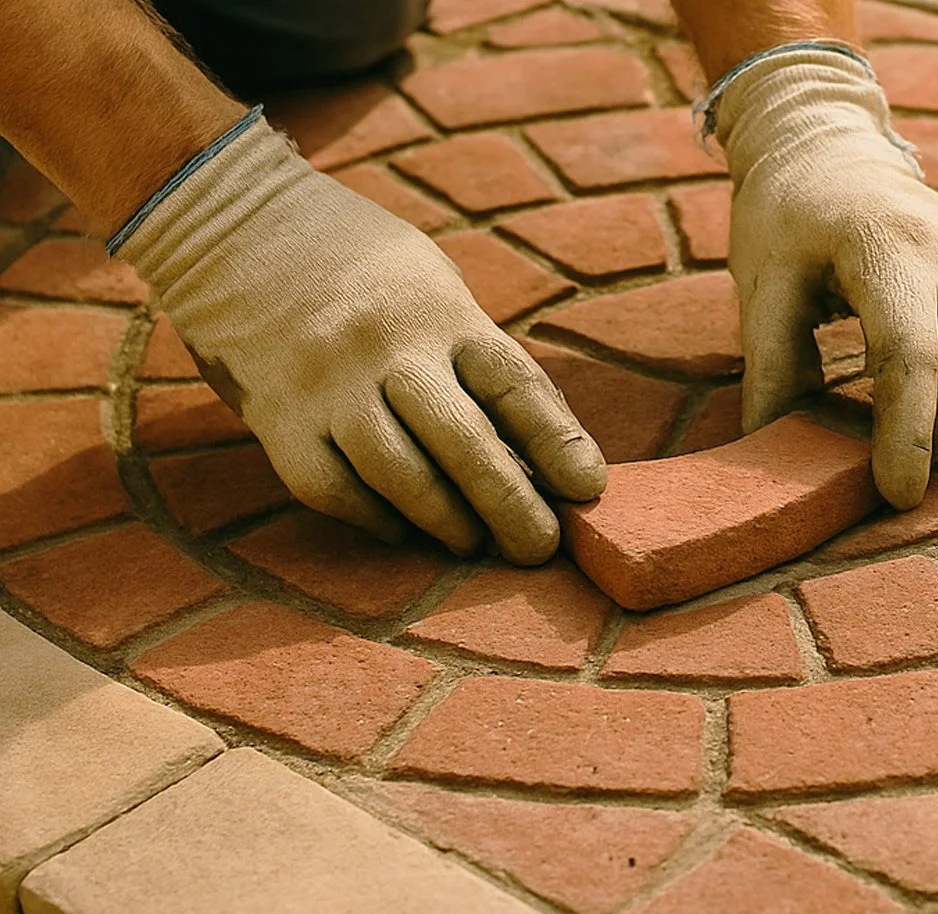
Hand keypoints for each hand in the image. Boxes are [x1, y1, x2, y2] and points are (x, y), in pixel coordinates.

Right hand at [117, 118, 604, 561]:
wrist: (234, 225)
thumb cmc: (364, 270)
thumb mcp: (434, 286)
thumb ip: (478, 362)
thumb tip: (540, 457)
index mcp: (441, 311)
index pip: (513, 383)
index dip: (556, 441)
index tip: (588, 488)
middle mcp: (387, 347)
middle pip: (461, 440)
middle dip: (508, 503)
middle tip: (538, 548)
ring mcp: (327, 385)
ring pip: (397, 473)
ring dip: (444, 520)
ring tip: (473, 544)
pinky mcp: (277, 418)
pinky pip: (332, 488)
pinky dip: (374, 518)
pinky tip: (401, 529)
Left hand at [715, 48, 937, 509]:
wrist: (827, 143)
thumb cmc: (785, 216)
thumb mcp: (762, 282)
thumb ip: (773, 364)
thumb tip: (774, 450)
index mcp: (881, 245)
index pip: (912, 355)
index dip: (907, 432)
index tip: (895, 494)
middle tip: (897, 485)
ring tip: (919, 449)